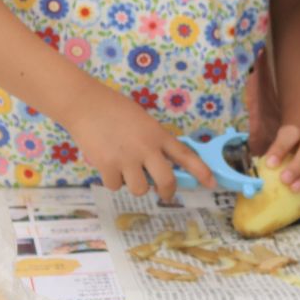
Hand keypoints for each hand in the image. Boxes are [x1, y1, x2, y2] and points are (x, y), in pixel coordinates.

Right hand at [64, 83, 214, 199]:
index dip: (201, 171)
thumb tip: (160, 165)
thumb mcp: (145, 122)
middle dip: (167, 192)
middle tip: (165, 194)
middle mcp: (147, 148)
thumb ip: (154, 142)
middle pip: (166, 181)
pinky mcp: (107, 167)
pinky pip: (115, 186)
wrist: (88, 105)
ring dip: (134, 184)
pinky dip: (112, 180)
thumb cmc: (117, 110)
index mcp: (159, 135)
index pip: (185, 155)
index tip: (212, 183)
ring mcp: (127, 159)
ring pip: (140, 189)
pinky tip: (108, 165)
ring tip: (125, 169)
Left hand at [264, 125, 299, 193]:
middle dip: (298, 166)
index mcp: (295, 132)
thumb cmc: (288, 148)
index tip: (270, 164)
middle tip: (285, 180)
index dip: (280, 149)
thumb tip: (256, 175)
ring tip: (294, 189)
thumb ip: (271, 155)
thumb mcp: (278, 144)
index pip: (289, 135)